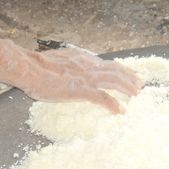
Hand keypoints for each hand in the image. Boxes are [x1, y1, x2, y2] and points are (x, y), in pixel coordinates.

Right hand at [20, 48, 142, 113]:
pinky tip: (121, 110)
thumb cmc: (36, 65)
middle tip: (139, 84)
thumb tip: (69, 66)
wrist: (29, 68)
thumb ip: (68, 61)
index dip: (119, 68)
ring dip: (127, 88)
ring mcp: (86, 77)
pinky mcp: (81, 90)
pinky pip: (102, 98)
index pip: (106, 62)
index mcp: (82, 58)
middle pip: (115, 70)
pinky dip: (113, 104)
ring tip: (136, 95)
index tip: (128, 72)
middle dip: (129, 77)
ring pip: (113, 81)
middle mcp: (88, 65)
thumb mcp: (57, 58)